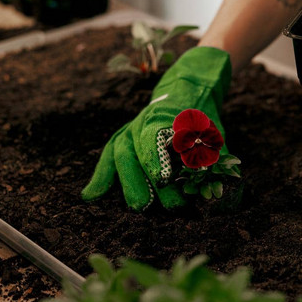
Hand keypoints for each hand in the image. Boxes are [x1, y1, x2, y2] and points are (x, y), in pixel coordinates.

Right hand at [81, 46, 231, 209]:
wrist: (186, 94)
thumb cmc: (200, 120)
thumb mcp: (211, 131)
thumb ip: (208, 156)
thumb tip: (208, 184)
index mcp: (163, 116)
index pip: (153, 137)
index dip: (155, 158)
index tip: (161, 178)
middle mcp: (140, 123)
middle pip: (131, 152)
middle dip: (136, 181)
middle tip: (145, 206)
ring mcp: (128, 132)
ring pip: (118, 155)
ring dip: (124, 183)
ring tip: (136, 207)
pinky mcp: (122, 141)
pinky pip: (108, 159)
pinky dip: (101, 177)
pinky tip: (90, 196)